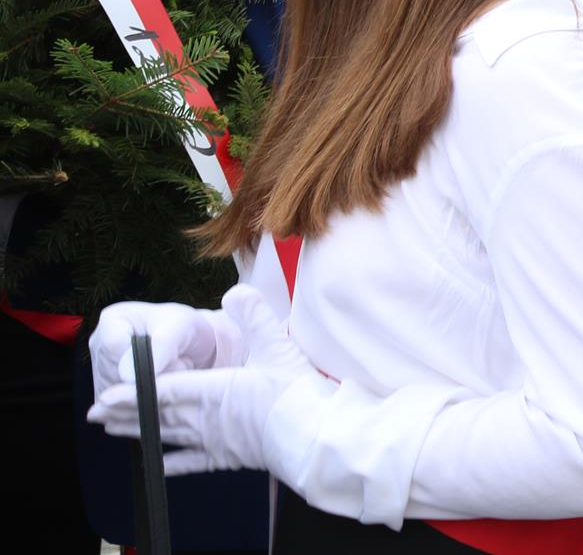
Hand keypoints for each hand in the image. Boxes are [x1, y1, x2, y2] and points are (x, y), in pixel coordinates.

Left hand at [89, 285, 323, 476]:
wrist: (315, 437)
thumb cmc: (298, 393)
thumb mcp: (279, 346)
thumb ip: (254, 317)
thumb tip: (234, 291)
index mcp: (216, 389)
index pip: (165, 391)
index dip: (134, 392)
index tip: (106, 394)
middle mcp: (207, 418)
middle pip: (158, 415)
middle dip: (125, 413)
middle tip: (95, 412)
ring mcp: (215, 440)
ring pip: (168, 436)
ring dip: (139, 433)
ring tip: (113, 430)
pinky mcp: (227, 457)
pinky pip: (191, 461)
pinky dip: (171, 462)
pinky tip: (155, 464)